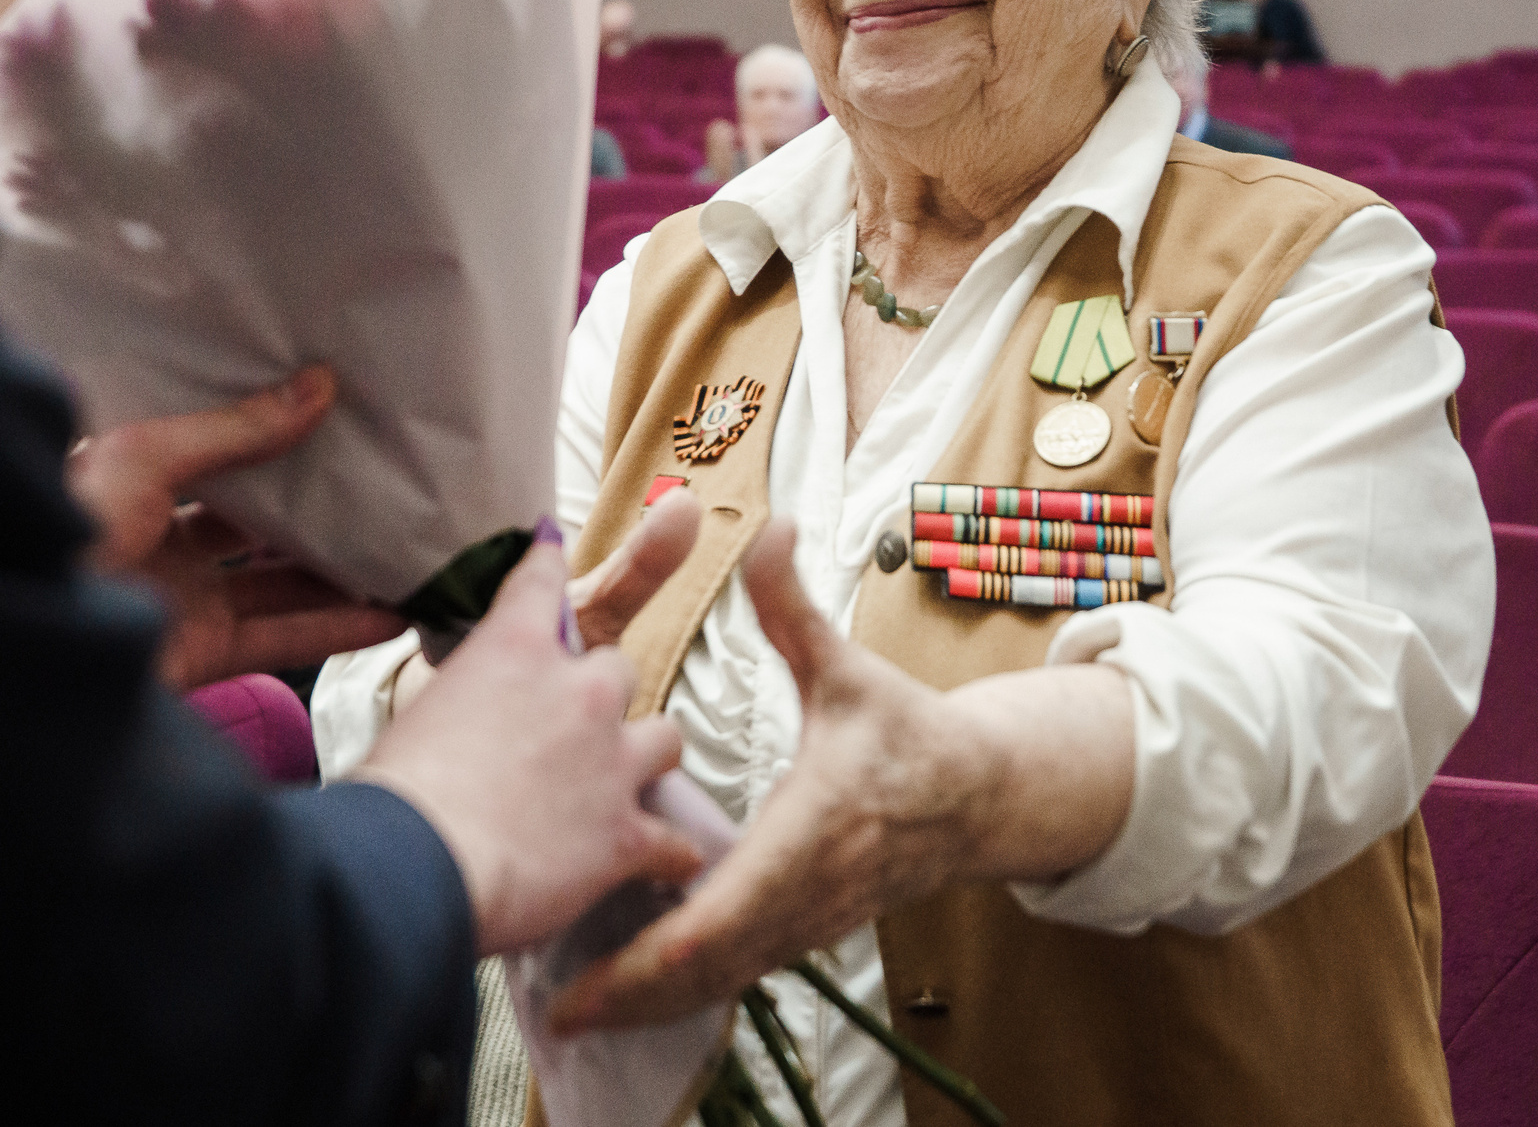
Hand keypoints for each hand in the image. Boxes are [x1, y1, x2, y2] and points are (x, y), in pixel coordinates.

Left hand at [69, 366, 404, 691]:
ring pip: (277, 583)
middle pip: (252, 523)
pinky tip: (391, 613)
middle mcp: (157, 543)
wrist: (24, 642)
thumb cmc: (67, 529)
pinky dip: (338, 629)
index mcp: (131, 485)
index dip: (266, 437)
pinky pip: (284, 637)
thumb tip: (318, 384)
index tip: (329, 416)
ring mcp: (181, 601)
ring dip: (338, 572)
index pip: (211, 455)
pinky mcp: (203, 654)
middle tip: (380, 482)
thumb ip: (235, 430)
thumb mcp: (146, 456)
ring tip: (406, 547)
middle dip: (312, 507)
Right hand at [355, 525, 705, 954]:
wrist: (418, 863)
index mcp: (516, 647)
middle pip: (620, 666)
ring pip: (667, 737)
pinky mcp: (628, 834)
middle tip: (572, 726)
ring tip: (625, 782)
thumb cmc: (396, 793)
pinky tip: (667, 863)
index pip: (543, 579)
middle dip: (601, 693)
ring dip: (645, 756)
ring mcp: (613, 760)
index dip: (548, 562)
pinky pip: (677, 840)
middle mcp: (581, 690)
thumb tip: (464, 723)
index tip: (551, 551)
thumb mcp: (418, 714)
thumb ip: (460, 699)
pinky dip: (672, 853)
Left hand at [550, 520, 1134, 1029]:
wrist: (981, 796)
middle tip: (556, 1010)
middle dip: (634, 994)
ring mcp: (807, 922)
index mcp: (812, 831)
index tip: (593, 970)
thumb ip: (794, 606)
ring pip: (721, 982)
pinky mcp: (804, 931)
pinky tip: (628, 991)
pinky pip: (736, 972)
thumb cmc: (908, 731)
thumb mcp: (847, 667)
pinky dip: (682, 988)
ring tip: (572, 1013)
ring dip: (651, 1000)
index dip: (655, 949)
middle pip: (711, 968)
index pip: (726, 910)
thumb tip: (767, 525)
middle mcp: (807, 893)